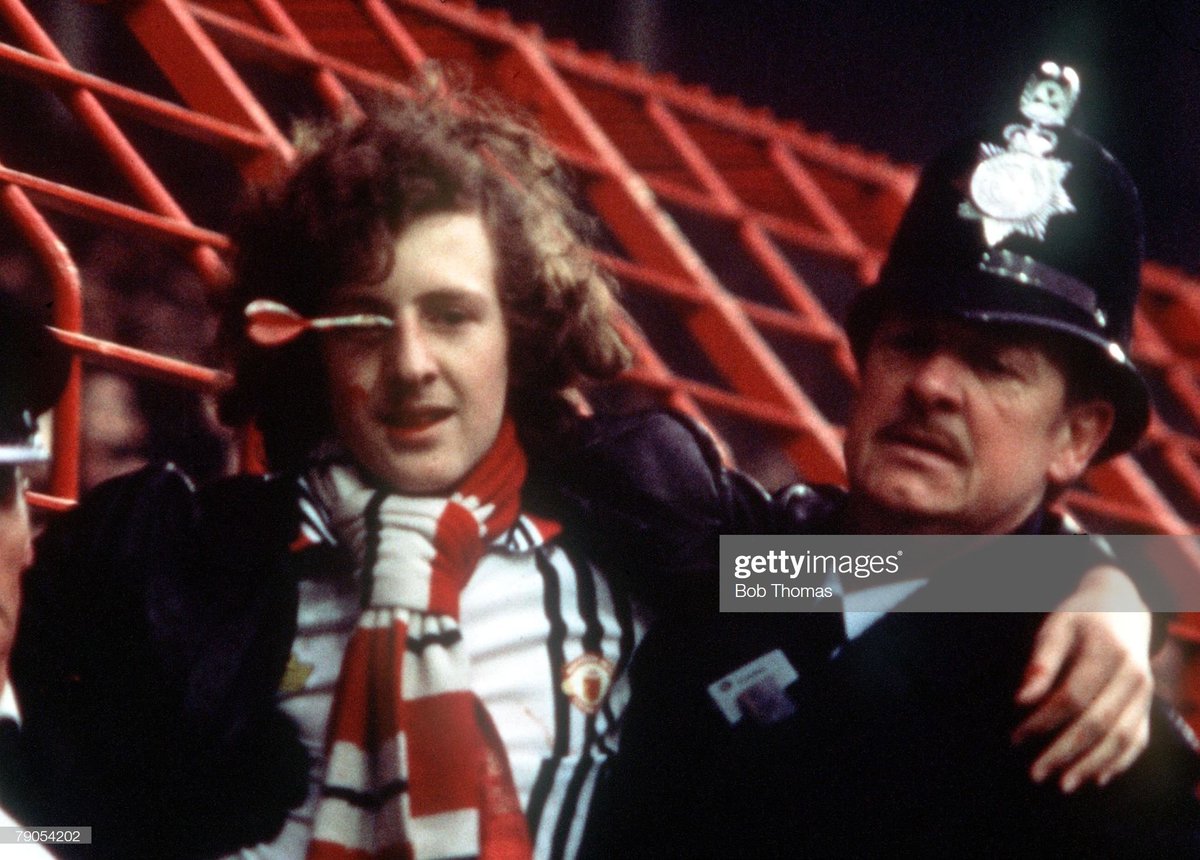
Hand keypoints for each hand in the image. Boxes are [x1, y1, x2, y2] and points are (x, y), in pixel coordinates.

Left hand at [1011, 564, 1151, 792]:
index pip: (1072, 697)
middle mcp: (1133, 675)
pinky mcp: (1148, 705)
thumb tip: (1021, 700)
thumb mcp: (1056, 626)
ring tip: (1063, 784)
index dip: (1043, 721)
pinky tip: (1097, 778)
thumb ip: (1041, 661)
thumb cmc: (1081, 617)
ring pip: (1121, 737)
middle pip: (1098, 723)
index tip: (1016, 738)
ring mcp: (1145, 693)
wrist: (1123, 608)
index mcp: (1108, 652)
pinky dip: (1119, 762)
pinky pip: (1138, 740)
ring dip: (1092, 765)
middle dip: (1065, 752)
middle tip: (1035, 773)